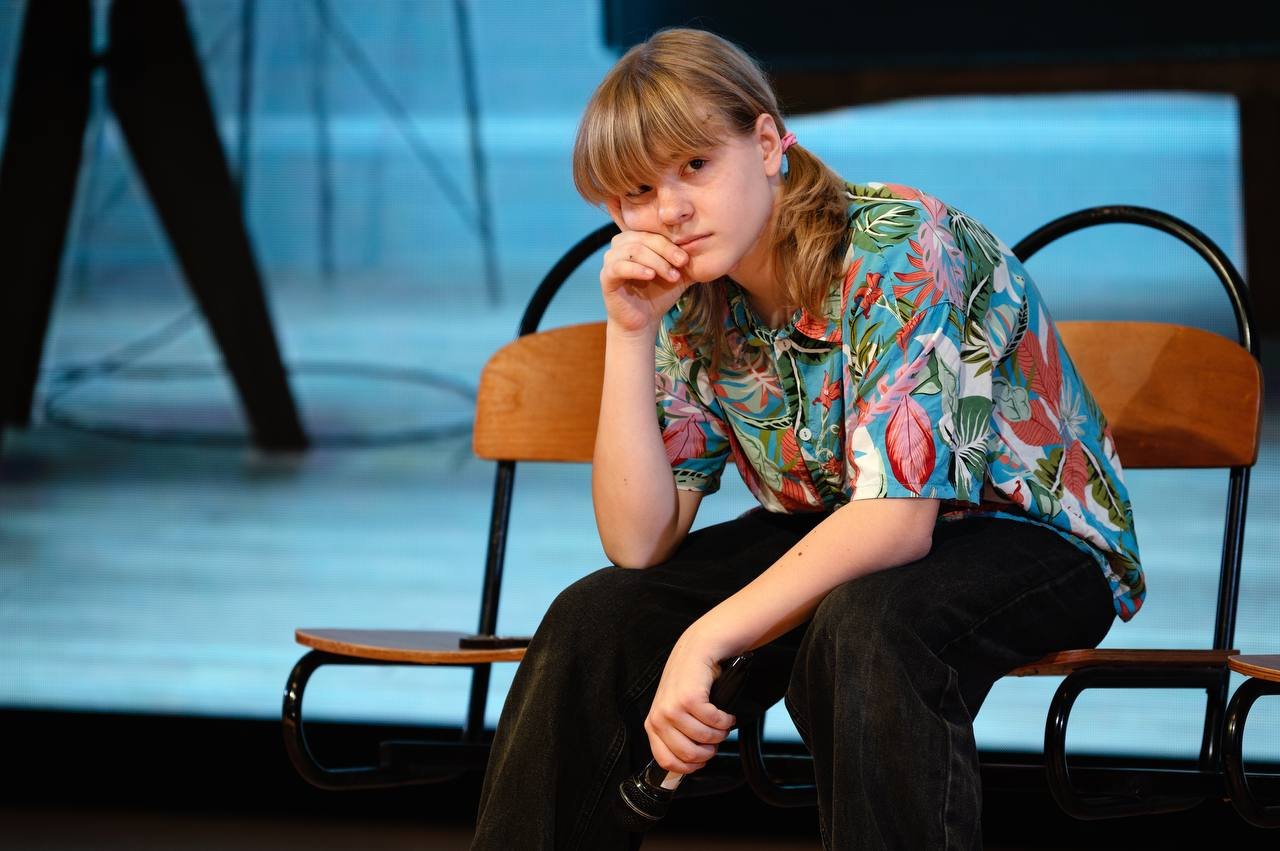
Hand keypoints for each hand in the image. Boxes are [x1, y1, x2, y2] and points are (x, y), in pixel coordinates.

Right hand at [600, 199, 693, 335]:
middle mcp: (621, 244)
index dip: (671, 243)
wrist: (644, 321)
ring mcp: (610, 259)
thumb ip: (689, 260)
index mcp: (636, 239)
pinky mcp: (606, 276)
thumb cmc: (659, 294)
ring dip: (656, 262)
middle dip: (666, 251)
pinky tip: (650, 275)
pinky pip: (619, 266)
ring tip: (671, 275)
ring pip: (633, 250)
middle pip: (644, 238)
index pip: (654, 231)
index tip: (686, 258)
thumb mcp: (678, 274)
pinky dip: (637, 269)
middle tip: (682, 263)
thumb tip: (712, 248)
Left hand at [644, 628, 736, 775]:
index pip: (667, 761)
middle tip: (715, 739)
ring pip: (705, 738)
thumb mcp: (674, 711)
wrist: (696, 651)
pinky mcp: (690, 698)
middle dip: (709, 750)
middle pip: (689, 754)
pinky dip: (725, 720)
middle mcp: (660, 718)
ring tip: (721, 722)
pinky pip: (715, 722)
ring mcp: (673, 708)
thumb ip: (676, 736)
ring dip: (720, 733)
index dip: (689, 767)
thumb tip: (689, 764)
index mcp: (653, 725)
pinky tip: (725, 714)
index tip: (701, 762)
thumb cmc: (688, 682)